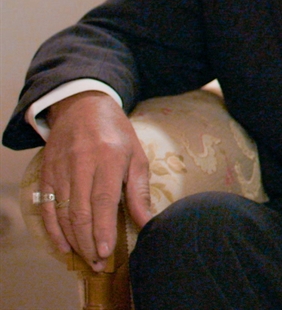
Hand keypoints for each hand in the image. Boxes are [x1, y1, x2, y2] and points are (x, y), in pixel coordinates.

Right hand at [39, 91, 152, 270]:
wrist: (81, 106)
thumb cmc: (115, 132)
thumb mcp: (136, 155)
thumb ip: (139, 190)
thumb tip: (147, 222)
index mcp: (107, 157)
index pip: (103, 200)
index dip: (103, 229)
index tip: (107, 252)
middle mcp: (80, 164)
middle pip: (80, 212)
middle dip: (89, 242)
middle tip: (99, 264)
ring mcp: (59, 169)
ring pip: (61, 213)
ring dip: (73, 241)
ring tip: (87, 259)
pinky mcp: (46, 174)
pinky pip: (45, 207)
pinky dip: (53, 230)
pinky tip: (64, 246)